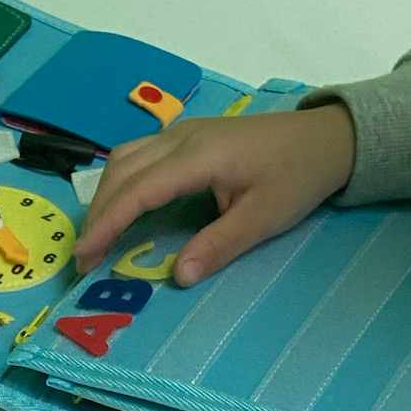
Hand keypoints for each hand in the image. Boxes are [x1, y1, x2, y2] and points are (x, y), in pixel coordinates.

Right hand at [74, 103, 356, 278]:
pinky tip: (121, 208)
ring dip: (104, 196)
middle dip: (96, 214)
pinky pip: (138, 155)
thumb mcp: (264, 218)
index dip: (106, 226)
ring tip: (97, 236)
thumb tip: (178, 277)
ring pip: (124, 158)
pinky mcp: (186, 137)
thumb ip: (219, 246)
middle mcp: (181, 138)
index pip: (137, 191)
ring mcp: (182, 132)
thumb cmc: (297, 177)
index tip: (84, 259)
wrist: (326, 137)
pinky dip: (120, 183)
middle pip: (120, 171)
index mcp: (199, 156)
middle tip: (84, 258)